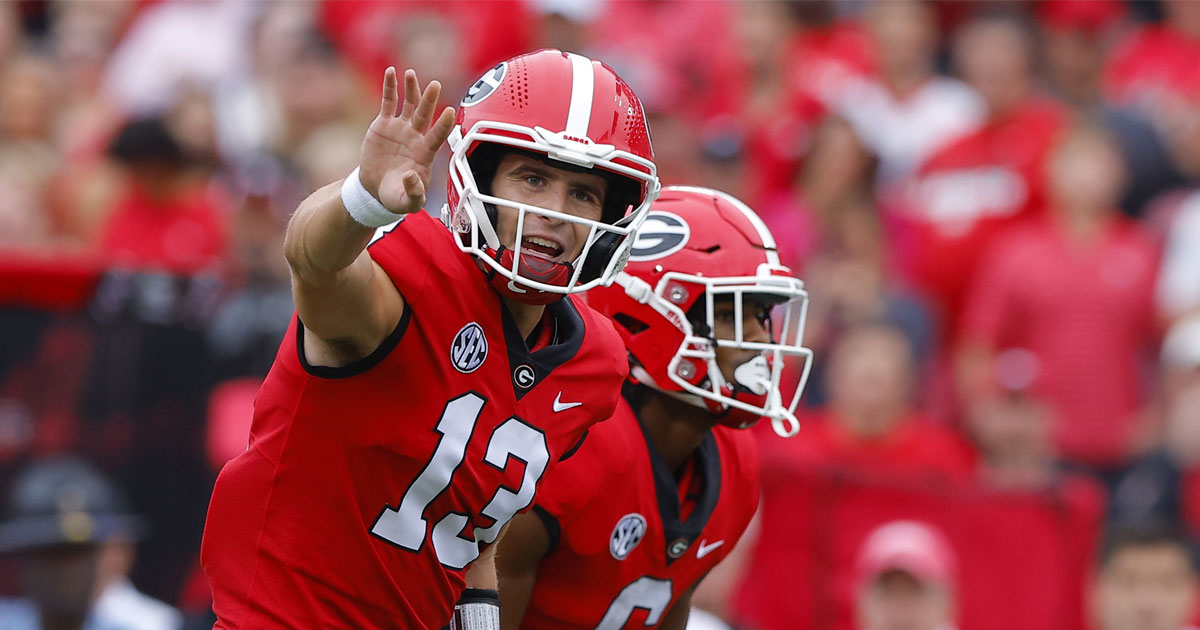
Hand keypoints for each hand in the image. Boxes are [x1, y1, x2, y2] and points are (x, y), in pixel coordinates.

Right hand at [358, 67, 455, 214]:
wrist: (376, 189)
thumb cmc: (396, 196)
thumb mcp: (406, 202)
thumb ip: (413, 193)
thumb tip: (412, 176)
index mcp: (425, 153)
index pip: (438, 136)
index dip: (444, 125)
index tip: (451, 111)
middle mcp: (416, 137)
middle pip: (425, 115)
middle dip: (429, 100)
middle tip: (435, 84)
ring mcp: (401, 128)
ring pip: (409, 104)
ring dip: (411, 89)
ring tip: (411, 74)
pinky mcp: (385, 124)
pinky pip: (389, 102)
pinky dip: (390, 87)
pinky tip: (391, 72)